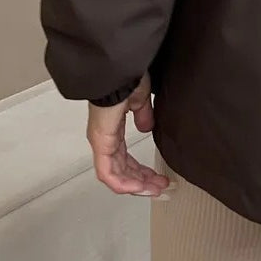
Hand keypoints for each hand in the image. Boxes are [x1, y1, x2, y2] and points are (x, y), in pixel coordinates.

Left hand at [87, 72, 171, 197]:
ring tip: (155, 189)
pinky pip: (108, 173)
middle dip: (142, 180)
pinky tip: (140, 187)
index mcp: (112, 128)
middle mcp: (105, 138)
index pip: (124, 158)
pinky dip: (123, 183)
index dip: (141, 170)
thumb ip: (143, 115)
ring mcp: (102, 142)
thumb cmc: (126, 78)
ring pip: (115, 175)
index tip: (157, 176)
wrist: (118, 71)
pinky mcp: (101, 144)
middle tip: (160, 186)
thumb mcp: (139, 99)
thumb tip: (146, 127)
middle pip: (121, 170)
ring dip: (136, 184)